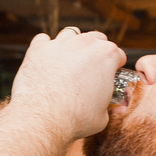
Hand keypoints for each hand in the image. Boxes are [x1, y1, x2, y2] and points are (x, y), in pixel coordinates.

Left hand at [10, 27, 125, 140]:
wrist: (42, 119)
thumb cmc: (75, 120)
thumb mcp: (102, 117)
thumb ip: (107, 107)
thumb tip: (106, 109)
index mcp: (107, 56)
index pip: (117, 55)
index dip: (114, 67)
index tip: (108, 76)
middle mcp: (85, 43)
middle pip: (96, 39)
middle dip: (95, 51)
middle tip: (89, 68)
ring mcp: (60, 44)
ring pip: (70, 35)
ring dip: (71, 45)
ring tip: (67, 61)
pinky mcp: (38, 49)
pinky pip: (42, 40)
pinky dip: (44, 48)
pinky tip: (45, 59)